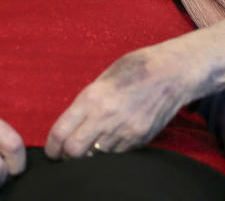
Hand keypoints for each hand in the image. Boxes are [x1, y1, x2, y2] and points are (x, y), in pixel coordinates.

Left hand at [44, 45, 192, 158]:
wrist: (172, 73)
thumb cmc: (136, 68)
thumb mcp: (104, 78)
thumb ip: (88, 100)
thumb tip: (72, 122)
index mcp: (92, 97)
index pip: (61, 132)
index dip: (52, 147)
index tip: (52, 150)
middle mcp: (106, 117)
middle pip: (74, 152)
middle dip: (66, 156)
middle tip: (66, 153)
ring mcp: (124, 131)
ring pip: (95, 157)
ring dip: (89, 155)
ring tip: (89, 145)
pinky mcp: (139, 140)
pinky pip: (116, 155)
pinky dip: (108, 153)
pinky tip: (110, 140)